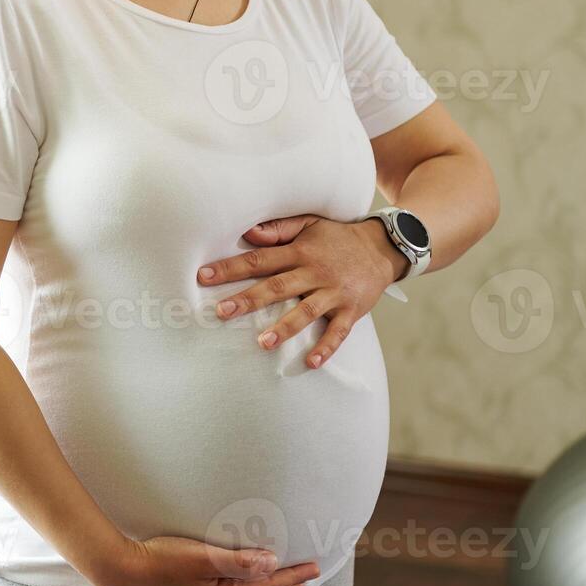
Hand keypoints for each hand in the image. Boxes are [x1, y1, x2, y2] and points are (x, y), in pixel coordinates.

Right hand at [93, 534, 319, 585]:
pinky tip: (240, 583)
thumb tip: (271, 561)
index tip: (313, 567)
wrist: (125, 571)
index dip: (291, 575)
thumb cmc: (160, 563)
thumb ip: (238, 560)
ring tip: (282, 584)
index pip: (267, 585)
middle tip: (306, 579)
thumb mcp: (202, 558)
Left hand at [196, 214, 408, 368]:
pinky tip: (311, 362)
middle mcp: (315, 272)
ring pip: (306, 312)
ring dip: (284, 328)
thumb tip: (248, 232)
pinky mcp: (351, 310)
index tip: (204, 276)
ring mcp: (334, 293)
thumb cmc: (337, 237)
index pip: (259, 259)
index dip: (231, 267)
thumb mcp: (309, 224)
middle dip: (249, 299)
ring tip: (262, 342)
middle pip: (278, 287)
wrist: (382, 248)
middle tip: (222, 311)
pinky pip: (338, 332)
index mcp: (300, 252)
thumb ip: (278, 228)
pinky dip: (326, 347)